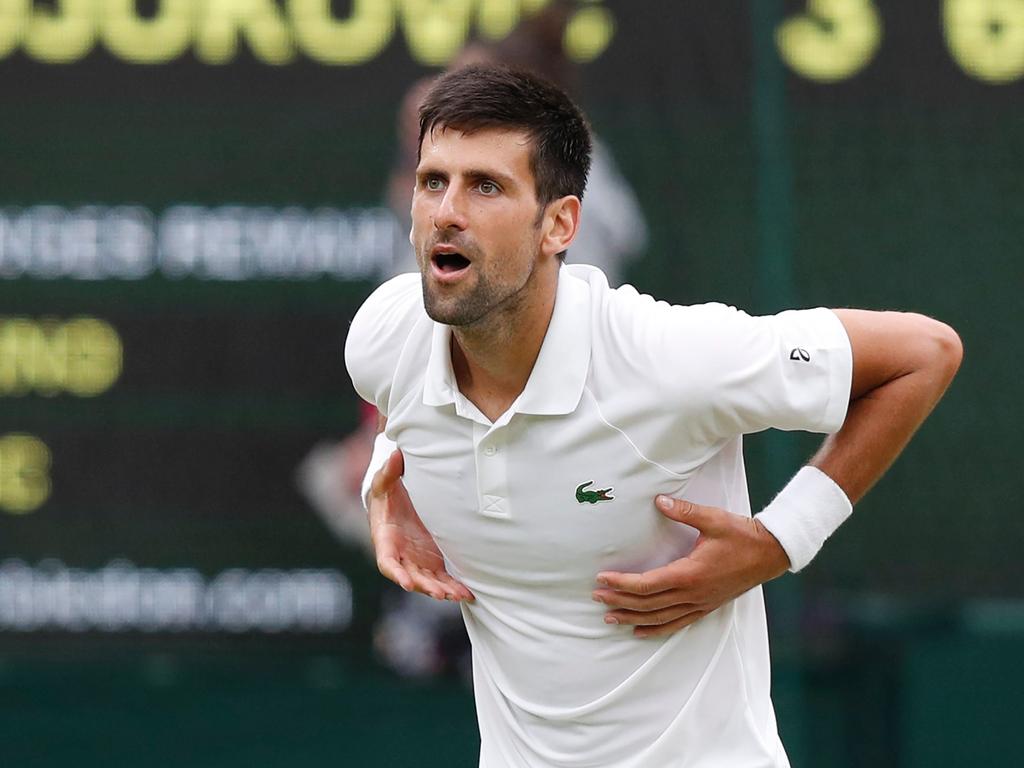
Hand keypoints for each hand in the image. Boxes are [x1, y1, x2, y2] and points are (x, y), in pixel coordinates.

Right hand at [368, 449, 473, 602]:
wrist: (398, 501)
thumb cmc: (388, 493)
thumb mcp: (385, 481)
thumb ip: (389, 471)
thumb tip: (396, 455)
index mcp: (385, 540)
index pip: (387, 562)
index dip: (396, 573)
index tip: (406, 582)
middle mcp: (401, 556)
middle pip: (411, 578)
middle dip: (425, 587)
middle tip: (441, 593)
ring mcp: (417, 561)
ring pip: (429, 582)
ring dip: (443, 590)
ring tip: (460, 595)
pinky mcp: (432, 562)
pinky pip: (443, 578)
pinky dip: (454, 587)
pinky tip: (468, 593)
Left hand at [592, 495, 788, 637]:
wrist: (770, 554)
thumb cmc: (742, 535)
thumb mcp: (713, 519)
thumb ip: (684, 512)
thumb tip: (659, 501)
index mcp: (690, 573)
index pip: (647, 584)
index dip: (622, 583)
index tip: (602, 578)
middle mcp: (692, 594)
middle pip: (647, 604)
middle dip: (619, 601)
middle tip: (597, 597)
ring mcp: (700, 603)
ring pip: (659, 618)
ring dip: (632, 619)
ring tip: (610, 618)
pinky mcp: (706, 607)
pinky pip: (676, 624)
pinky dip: (656, 630)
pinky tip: (640, 631)